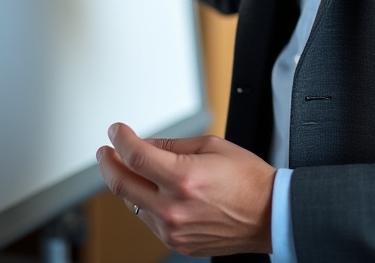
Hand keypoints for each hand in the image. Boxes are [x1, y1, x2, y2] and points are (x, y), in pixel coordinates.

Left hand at [97, 123, 274, 256]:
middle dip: (108, 163)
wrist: (268, 214)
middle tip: (106, 151)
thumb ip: (173, 145)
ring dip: (125, 183)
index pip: (136, 156)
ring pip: (131, 204)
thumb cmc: (247, 179)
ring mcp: (173, 230)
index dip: (120, 139)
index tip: (115, 131)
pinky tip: (149, 190)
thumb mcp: (211, 146)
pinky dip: (143, 202)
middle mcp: (173, 208)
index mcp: (183, 178)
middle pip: (122, 184)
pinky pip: (148, 220)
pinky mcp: (177, 243)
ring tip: (129, 168)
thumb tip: (146, 144)